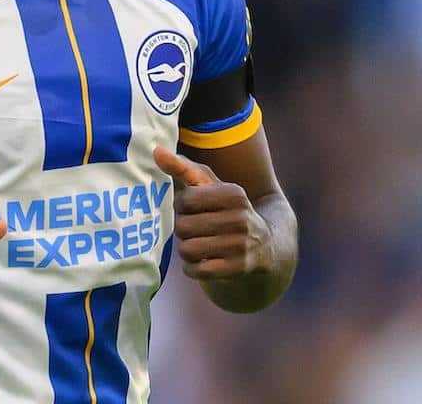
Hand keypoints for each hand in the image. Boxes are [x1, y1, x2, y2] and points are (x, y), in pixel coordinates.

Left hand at [153, 147, 274, 280]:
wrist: (265, 245)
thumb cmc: (226, 209)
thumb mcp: (210, 186)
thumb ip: (182, 167)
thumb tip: (156, 151)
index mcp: (234, 193)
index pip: (184, 200)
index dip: (181, 206)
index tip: (191, 208)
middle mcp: (240, 218)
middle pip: (183, 226)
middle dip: (183, 229)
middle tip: (194, 229)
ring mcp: (240, 245)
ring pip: (187, 250)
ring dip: (186, 250)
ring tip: (197, 245)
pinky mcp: (237, 268)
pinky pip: (197, 271)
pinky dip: (192, 269)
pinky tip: (201, 261)